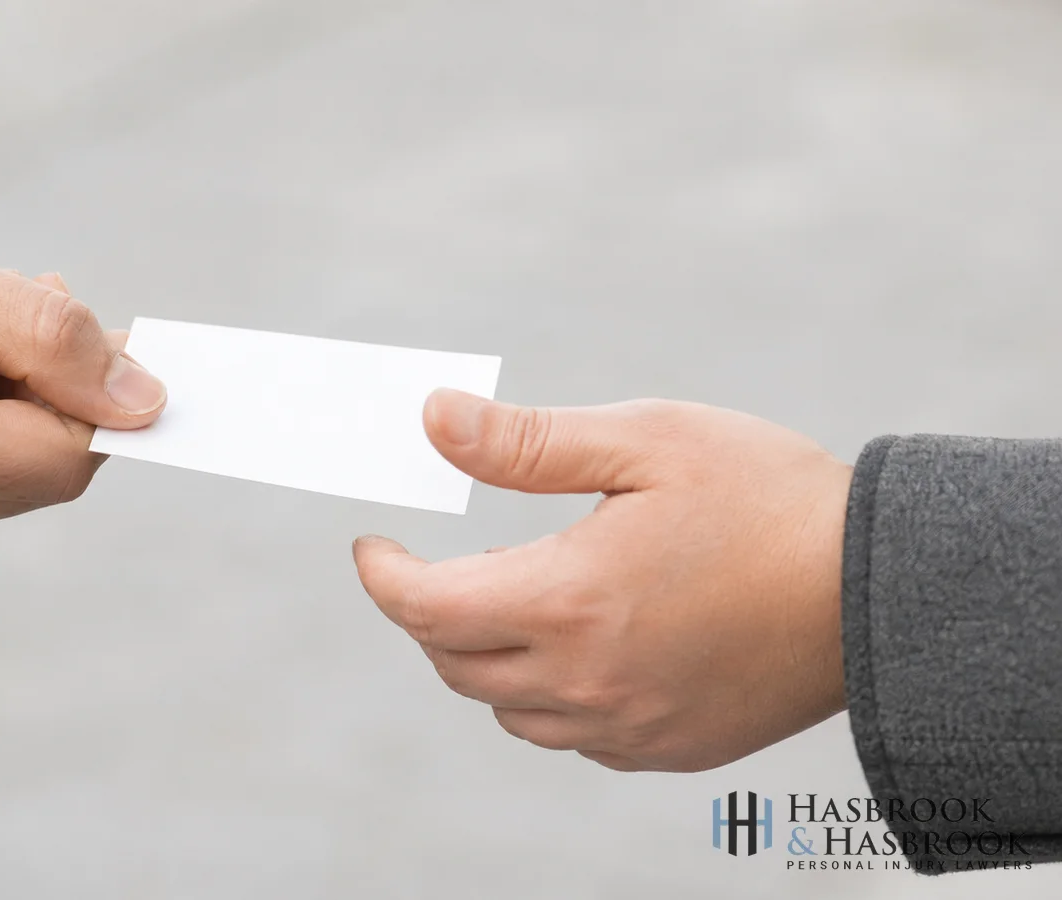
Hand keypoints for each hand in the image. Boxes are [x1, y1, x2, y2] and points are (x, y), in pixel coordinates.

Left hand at [353, 391, 852, 771]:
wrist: (886, 589)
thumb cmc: (767, 497)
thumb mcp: (645, 441)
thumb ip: (526, 441)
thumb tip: (431, 420)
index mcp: (568, 600)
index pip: (424, 608)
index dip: (382, 576)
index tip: (373, 547)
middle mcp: (586, 680)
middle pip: (454, 663)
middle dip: (430, 611)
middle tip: (450, 561)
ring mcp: (627, 724)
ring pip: (506, 709)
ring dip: (486, 656)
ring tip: (520, 596)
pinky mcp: (667, 748)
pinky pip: (571, 734)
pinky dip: (548, 695)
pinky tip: (584, 645)